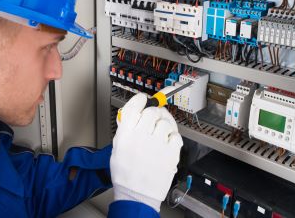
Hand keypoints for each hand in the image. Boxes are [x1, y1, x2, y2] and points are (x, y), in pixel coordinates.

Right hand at [110, 93, 182, 211]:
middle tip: (153, 120)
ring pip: (165, 122)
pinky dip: (173, 138)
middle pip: (152, 111)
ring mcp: (157, 144)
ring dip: (164, 126)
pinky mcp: (171, 153)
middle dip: (153, 114)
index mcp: (126, 134)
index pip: (134, 106)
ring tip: (160, 136)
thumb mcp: (117, 147)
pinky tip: (167, 144)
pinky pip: (176, 135)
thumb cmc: (126, 174)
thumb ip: (126, 129)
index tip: (144, 100)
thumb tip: (135, 114)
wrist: (137, 194)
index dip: (140, 100)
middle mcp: (141, 136)